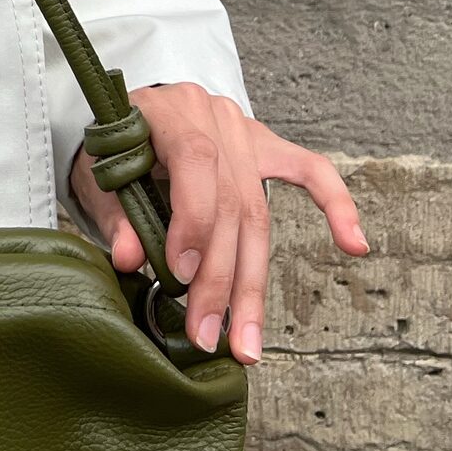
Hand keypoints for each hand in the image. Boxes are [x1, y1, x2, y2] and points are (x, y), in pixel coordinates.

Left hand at [68, 82, 368, 366]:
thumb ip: (114, 214)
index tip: (182, 274)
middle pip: (231, 201)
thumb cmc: (110, 150)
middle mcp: (211, 115)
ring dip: (252, 283)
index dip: (194, 220)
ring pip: (259, 211)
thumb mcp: (98, 176)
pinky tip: (354, 244)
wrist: (126, 117)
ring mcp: (242, 129)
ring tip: (247, 339)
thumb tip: (129, 258)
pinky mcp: (264, 147)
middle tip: (209, 334)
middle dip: (222, 277)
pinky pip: (310, 171)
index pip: (195, 160)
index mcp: (166, 110)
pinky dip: (335, 206)